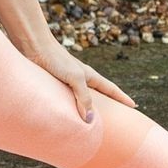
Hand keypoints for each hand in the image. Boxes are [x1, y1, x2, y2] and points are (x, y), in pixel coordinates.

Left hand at [20, 33, 141, 124]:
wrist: (34, 46)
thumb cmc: (56, 59)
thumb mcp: (75, 78)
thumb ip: (84, 98)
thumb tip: (90, 120)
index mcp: (89, 76)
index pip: (111, 89)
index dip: (122, 98)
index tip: (134, 106)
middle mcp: (80, 79)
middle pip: (98, 95)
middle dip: (108, 105)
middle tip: (118, 117)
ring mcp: (67, 82)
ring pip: (81, 99)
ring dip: (87, 109)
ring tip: (93, 121)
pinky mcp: (54, 85)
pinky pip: (67, 100)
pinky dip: (70, 109)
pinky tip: (66, 116)